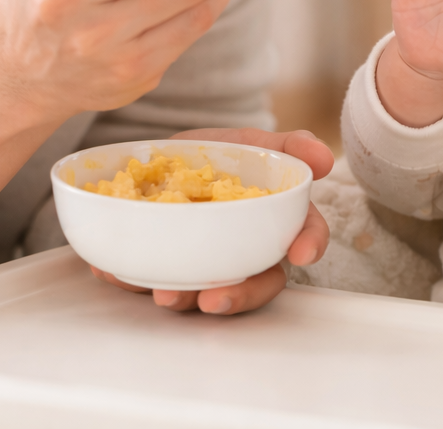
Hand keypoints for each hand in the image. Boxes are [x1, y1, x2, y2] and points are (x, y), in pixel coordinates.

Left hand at [87, 128, 333, 314]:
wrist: (160, 156)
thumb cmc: (218, 155)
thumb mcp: (252, 142)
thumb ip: (290, 146)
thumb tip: (324, 158)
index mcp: (274, 223)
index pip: (304, 238)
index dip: (309, 246)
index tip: (302, 254)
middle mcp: (243, 252)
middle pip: (257, 284)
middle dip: (239, 297)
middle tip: (215, 299)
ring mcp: (203, 263)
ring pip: (204, 294)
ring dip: (186, 301)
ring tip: (165, 295)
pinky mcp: (163, 265)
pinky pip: (151, 280)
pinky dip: (132, 280)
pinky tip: (118, 272)